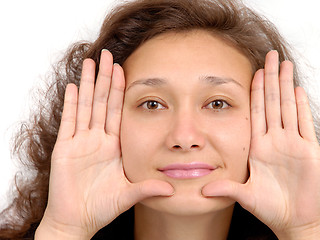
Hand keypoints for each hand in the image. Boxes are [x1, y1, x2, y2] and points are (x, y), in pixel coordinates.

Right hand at [36, 50, 173, 238]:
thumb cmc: (101, 207)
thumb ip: (148, 189)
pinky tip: (73, 86)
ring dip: (88, 84)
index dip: (120, 90)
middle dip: (105, 78)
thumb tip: (172, 189)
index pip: (117, 111)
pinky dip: (71, 104)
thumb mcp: (129, 194)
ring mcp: (80, 142)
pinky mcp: (64, 149)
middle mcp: (97, 140)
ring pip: (85, 106)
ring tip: (91, 62)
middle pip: (102, 102)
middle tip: (108, 54)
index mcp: (113, 146)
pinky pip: (69, 122)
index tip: (124, 70)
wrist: (77, 220)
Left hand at [202, 51, 319, 238]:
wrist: (293, 220)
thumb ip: (226, 188)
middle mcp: (275, 141)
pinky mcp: (308, 151)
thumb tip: (203, 189)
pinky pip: (304, 124)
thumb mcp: (244, 195)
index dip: (256, 91)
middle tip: (270, 55)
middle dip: (271, 78)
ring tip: (285, 64)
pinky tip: (299, 89)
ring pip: (288, 107)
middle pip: (273, 102)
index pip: (256, 112)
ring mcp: (292, 143)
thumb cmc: (270, 208)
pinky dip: (302, 107)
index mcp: (259, 147)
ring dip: (287, 85)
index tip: (253, 72)